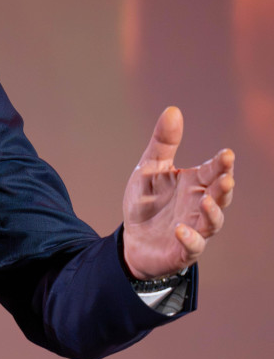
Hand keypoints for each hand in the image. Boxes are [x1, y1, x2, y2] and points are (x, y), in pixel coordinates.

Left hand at [122, 106, 235, 279]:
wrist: (132, 238)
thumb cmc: (147, 202)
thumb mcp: (149, 169)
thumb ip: (163, 143)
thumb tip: (173, 110)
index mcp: (194, 184)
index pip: (213, 172)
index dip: (221, 164)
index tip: (227, 154)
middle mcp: (199, 205)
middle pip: (220, 196)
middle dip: (224, 186)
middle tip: (227, 176)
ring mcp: (194, 228)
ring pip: (213, 221)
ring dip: (212, 211)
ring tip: (206, 199)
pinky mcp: (182, 249)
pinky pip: (192, 246)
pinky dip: (190, 238)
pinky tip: (181, 229)